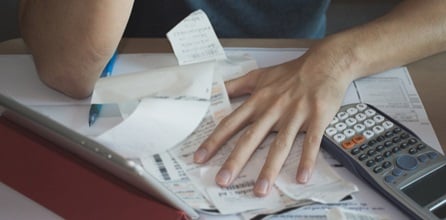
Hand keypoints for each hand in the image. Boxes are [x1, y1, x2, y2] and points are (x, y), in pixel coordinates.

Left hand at [194, 43, 354, 196]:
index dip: (214, 141)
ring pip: (280, 144)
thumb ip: (235, 85)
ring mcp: (295, 114)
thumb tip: (214, 91)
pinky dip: (307, 159)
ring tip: (260, 189)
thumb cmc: (290, 72)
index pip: (231, 123)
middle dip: (235, 160)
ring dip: (269, 168)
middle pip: (251, 138)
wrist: (324, 63)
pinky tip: (302, 177)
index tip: (200, 157)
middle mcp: (273, 109)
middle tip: (223, 180)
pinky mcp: (317, 118)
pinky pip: (311, 142)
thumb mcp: (258, 76)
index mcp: (258, 101)